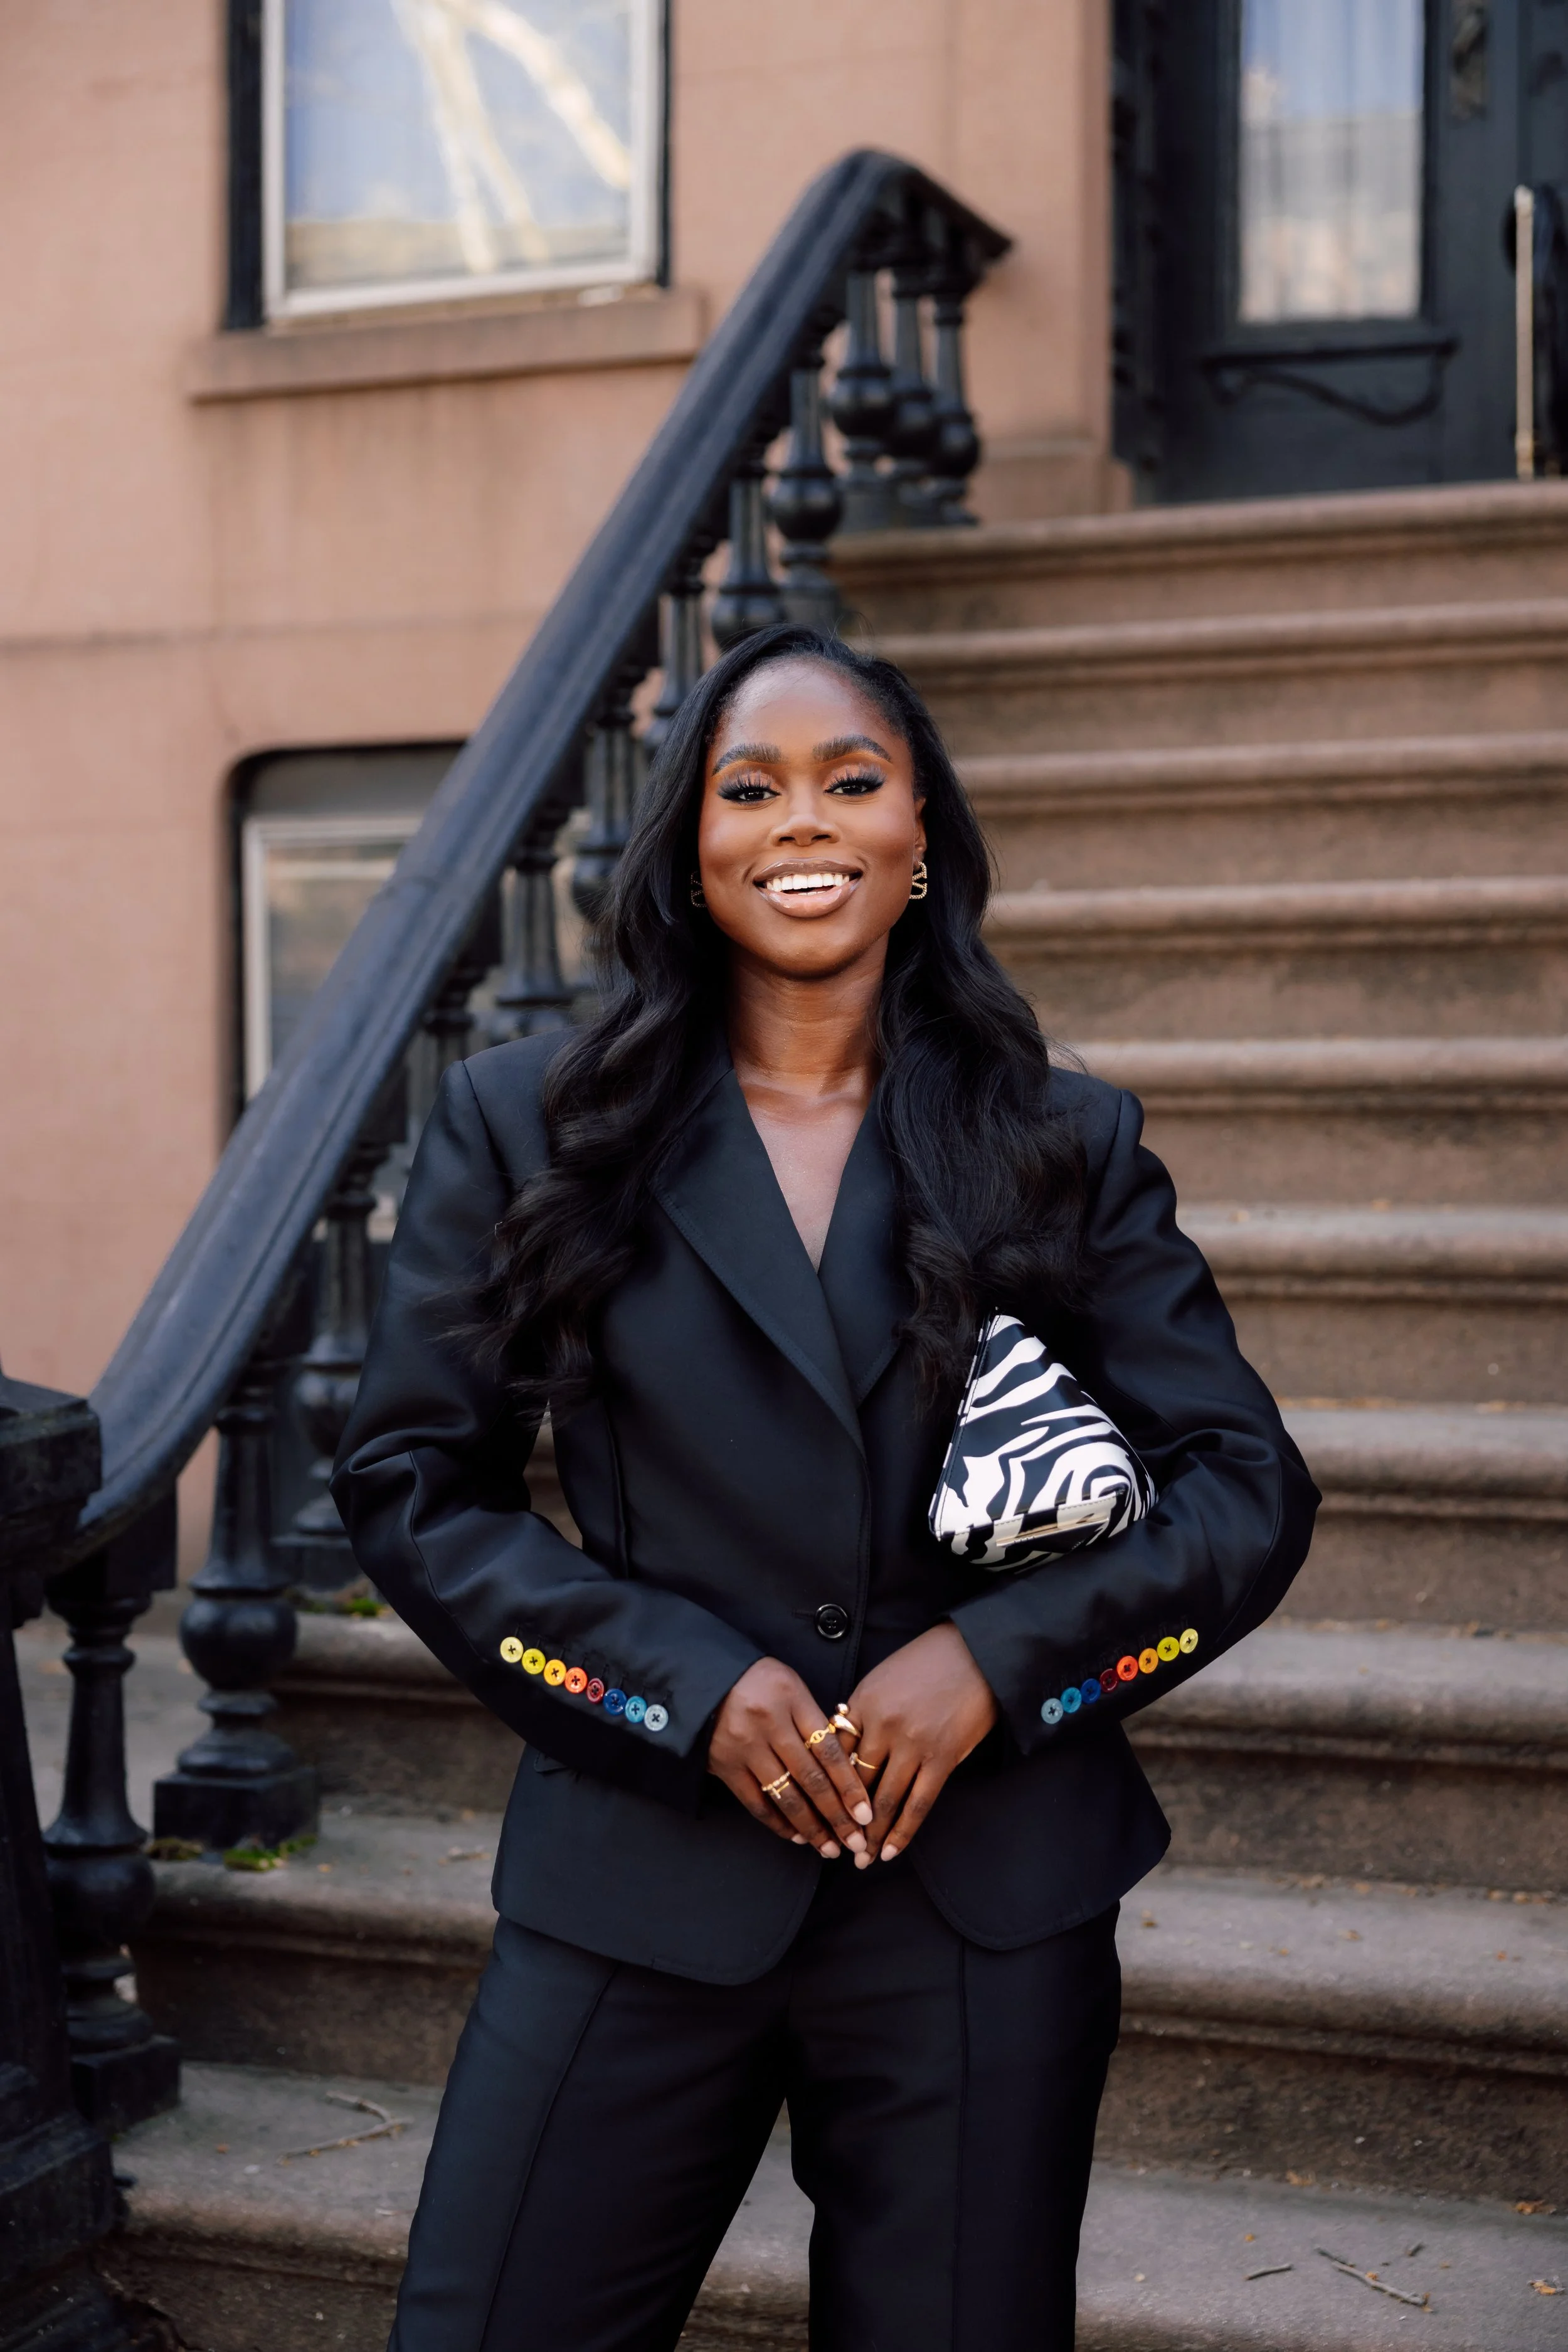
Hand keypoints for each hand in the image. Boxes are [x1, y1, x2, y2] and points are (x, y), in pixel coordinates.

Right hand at [708, 1658, 875, 1858]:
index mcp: (793, 1700)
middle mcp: (770, 1725)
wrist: (706, 1679)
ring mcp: (746, 1747)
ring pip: (785, 1796)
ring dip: (811, 1827)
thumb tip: (843, 1767)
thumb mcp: (792, 1687)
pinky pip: (756, 1802)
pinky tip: (796, 1836)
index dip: (849, 1786)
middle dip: (837, 1816)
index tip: (866, 1814)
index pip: (829, 1751)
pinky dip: (778, 1823)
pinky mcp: (726, 1765)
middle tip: (856, 1842)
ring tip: (830, 1848)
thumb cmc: (760, 1682)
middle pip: (811, 1779)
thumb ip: (815, 1722)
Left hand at [842, 1624, 998, 1866]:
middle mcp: (883, 1727)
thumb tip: (841, 1752)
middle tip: (834, 1846)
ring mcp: (913, 1744)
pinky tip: (890, 1851)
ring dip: (871, 1835)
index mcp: (862, 1704)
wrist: (974, 1653)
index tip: (816, 1813)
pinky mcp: (942, 1758)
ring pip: (884, 1801)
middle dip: (843, 1820)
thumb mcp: (880, 1679)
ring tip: (861, 1858)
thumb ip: (860, 1714)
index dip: (824, 1789)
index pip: (834, 1756)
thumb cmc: (924, 1663)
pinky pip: (918, 1804)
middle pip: (855, 1784)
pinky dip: (902, 1832)